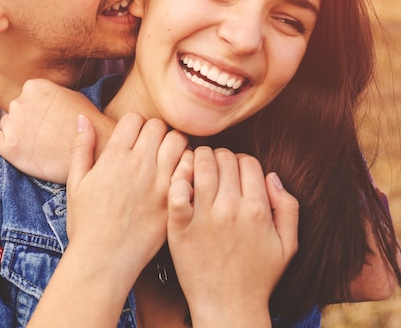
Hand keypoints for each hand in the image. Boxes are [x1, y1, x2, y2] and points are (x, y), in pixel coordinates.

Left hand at [0, 79, 110, 182]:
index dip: (35, 112)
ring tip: (39, 146)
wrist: (96, 150)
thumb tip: (35, 95)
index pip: (25, 98)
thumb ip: (48, 95)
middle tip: (46, 138)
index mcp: (34, 86)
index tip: (46, 123)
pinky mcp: (9, 147)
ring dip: (18, 134)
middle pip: (15, 112)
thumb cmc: (87, 126)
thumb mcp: (70, 97)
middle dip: (26, 124)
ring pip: (7, 126)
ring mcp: (14, 124)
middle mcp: (21, 101)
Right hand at [65, 113, 187, 285]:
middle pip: (158, 126)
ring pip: (178, 141)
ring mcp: (159, 182)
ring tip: (168, 158)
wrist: (104, 260)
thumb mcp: (75, 183)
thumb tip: (82, 118)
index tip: (134, 138)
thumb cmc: (86, 224)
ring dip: (174, 145)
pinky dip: (188, 165)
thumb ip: (81, 147)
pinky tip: (180, 176)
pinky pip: (191, 168)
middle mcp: (139, 164)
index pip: (134, 119)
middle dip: (156, 132)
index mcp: (114, 157)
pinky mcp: (174, 199)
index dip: (134, 125)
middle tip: (153, 147)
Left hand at [167, 147, 298, 327]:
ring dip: (198, 160)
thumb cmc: (258, 276)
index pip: (248, 161)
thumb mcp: (288, 245)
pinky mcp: (180, 227)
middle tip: (214, 169)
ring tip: (197, 171)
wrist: (228, 306)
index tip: (233, 172)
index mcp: (258, 210)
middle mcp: (231, 209)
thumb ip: (288, 207)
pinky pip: (176, 190)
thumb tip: (272, 176)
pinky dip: (178, 180)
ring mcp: (204, 217)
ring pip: (200, 164)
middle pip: (224, 158)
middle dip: (220, 157)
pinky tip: (182, 186)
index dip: (241, 161)